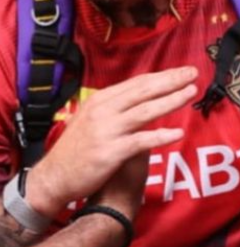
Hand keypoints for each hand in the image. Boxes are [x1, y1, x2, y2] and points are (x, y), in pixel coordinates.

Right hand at [26, 66, 196, 217]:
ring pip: (144, 111)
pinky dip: (159, 136)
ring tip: (190, 94)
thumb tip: (135, 102)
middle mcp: (102, 110)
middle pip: (142, 91)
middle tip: (192, 73)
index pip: (135, 84)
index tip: (180, 71)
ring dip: (170, 101)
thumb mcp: (88, 119)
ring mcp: (106, 130)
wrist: (55, 175)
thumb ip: (111, 109)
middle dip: (170, 81)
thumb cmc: (73, 149)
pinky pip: (140, 141)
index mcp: (98, 101)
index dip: (160, 76)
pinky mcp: (110, 151)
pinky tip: (176, 133)